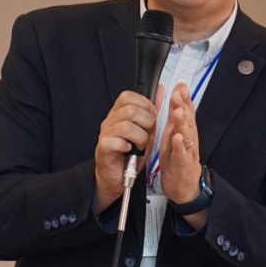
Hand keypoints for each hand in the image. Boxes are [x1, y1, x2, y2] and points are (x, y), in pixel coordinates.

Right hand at [93, 91, 156, 210]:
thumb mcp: (146, 130)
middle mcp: (109, 121)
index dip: (144, 104)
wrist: (117, 177)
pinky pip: (117, 141)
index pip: (127, 96)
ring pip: (126, 126)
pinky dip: (128, 147)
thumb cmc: (130, 154)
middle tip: (147, 134)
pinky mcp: (103, 148)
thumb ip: (152, 111)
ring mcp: (105, 134)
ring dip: (140, 137)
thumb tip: (161, 90)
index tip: (152, 116)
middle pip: (129, 110)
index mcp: (118, 113)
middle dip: (146, 122)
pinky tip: (129, 151)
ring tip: (140, 146)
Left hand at [158, 83, 204, 220]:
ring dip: (182, 123)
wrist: (183, 185)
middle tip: (177, 95)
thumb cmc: (178, 157)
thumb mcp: (175, 133)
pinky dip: (180, 146)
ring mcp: (187, 152)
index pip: (187, 112)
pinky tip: (177, 137)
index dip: (184, 99)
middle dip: (182, 107)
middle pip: (187, 121)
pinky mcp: (183, 165)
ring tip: (177, 112)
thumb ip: (176, 115)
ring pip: (186, 135)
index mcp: (186, 131)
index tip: (180, 86)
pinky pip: (182, 154)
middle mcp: (189, 139)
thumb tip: (177, 93)